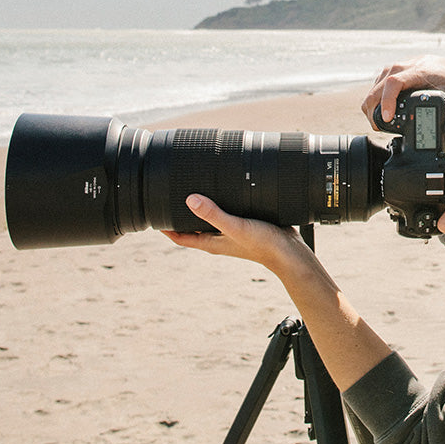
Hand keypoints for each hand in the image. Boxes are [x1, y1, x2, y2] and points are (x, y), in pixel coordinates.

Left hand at [162, 194, 310, 274]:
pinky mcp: (245, 226)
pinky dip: (220, 206)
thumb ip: (213, 214)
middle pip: (192, 227)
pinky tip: (225, 192)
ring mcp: (231, 233)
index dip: (165, 227)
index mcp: (211, 243)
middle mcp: (218, 239)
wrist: (290, 253)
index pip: (180, 237)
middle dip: (181, 215)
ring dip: (201, 210)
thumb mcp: (235, 226)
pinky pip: (226, 215)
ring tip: (194, 190)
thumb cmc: (262, 244)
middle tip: (171, 195)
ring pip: (210, 221)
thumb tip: (189, 200)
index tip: (154, 212)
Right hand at [362, 55, 444, 134]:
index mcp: (416, 72)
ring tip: (381, 124)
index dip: (387, 101)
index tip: (387, 118)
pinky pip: (374, 89)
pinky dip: (374, 103)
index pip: (394, 83)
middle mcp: (400, 68)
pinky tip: (382, 113)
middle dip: (374, 111)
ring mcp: (391, 70)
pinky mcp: (386, 74)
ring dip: (372, 109)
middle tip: (381, 128)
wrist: (442, 66)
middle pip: (377, 90)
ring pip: (372, 91)